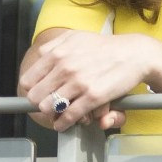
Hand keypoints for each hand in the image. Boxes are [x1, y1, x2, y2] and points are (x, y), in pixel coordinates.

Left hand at [19, 30, 161, 130]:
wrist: (133, 53)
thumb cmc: (104, 46)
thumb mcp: (75, 37)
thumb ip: (54, 46)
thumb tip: (38, 57)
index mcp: (57, 52)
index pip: (28, 80)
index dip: (30, 91)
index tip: (35, 94)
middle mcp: (64, 66)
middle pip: (35, 96)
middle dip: (38, 104)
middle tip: (45, 106)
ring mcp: (78, 82)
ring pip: (49, 107)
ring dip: (51, 115)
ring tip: (55, 115)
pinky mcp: (93, 96)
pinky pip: (69, 116)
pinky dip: (63, 123)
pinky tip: (63, 124)